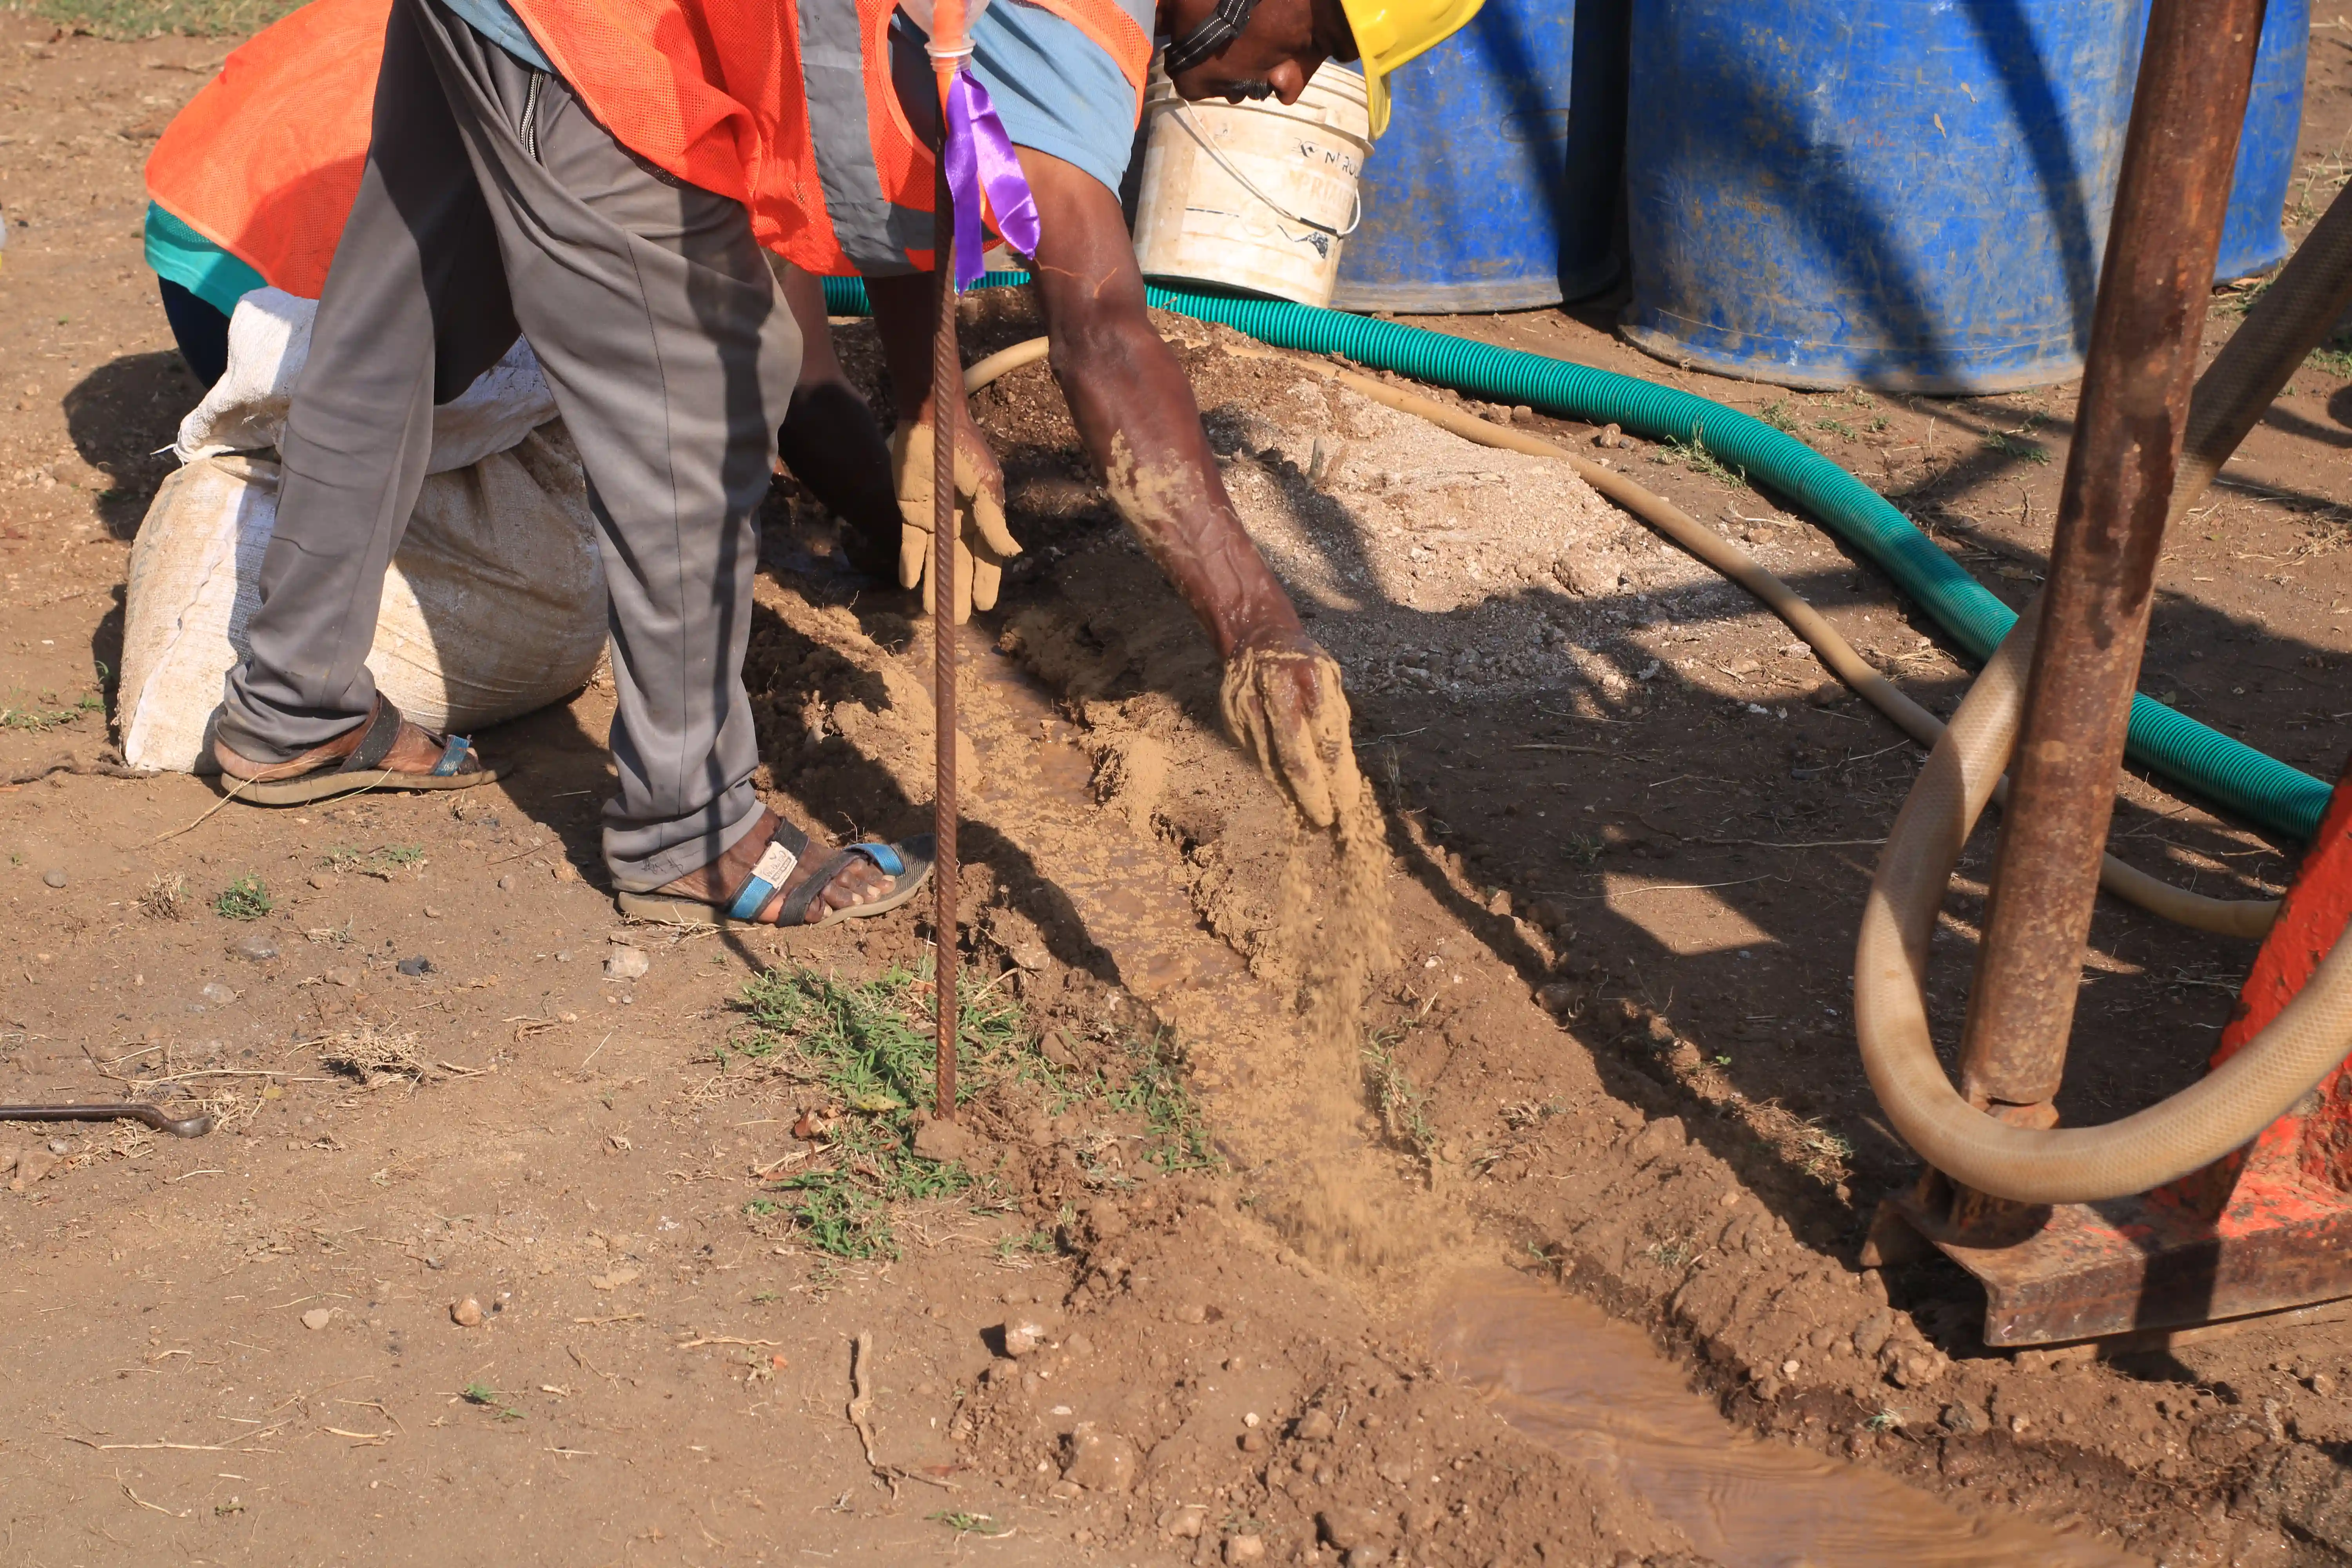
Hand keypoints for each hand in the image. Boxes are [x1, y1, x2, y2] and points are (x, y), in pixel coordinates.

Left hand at [892, 418, 1016, 622]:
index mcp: (983, 516)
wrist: (930, 422)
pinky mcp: (911, 512)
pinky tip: (908, 583)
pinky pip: (911, 544)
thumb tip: (1012, 554)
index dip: (986, 582)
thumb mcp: (984, 484)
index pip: (986, 557)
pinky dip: (910, 563)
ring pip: (936, 559)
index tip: (985, 607)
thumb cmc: (964, 449)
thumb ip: (993, 519)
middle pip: (960, 564)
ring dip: (934, 584)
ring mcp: (935, 518)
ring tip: (932, 610)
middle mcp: (960, 522)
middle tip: (959, 620)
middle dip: (960, 591)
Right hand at [1218, 628, 1360, 829]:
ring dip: (1290, 793)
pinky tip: (1286, 793)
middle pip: (1294, 754)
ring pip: (1270, 761)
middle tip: (1325, 820)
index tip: (1348, 803)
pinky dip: (1272, 778)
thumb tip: (1342, 774)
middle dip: (1311, 793)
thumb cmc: (1305, 666)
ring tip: (1308, 815)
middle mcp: (1277, 691)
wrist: (1255, 638)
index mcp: (1312, 679)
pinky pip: (1256, 756)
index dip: (1338, 776)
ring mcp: (1250, 706)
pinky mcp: (1233, 718)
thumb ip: (1334, 720)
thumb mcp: (1330, 680)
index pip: (1328, 738)